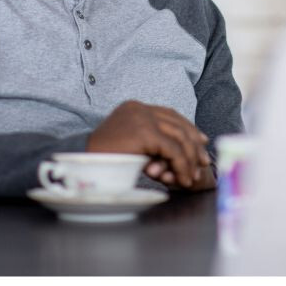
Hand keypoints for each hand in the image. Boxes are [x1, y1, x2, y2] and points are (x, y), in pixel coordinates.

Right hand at [87, 100, 210, 188]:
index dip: (187, 127)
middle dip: (194, 143)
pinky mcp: (146, 133)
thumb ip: (148, 143)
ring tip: (191, 176)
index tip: (200, 140)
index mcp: (135, 107)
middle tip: (203, 160)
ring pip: (179, 137)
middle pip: (178, 123)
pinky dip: (181, 165)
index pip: (169, 114)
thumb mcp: (128, 144)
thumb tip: (171, 154)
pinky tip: (182, 178)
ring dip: (189, 159)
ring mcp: (143, 118)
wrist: (82, 162)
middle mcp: (140, 108)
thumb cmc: (101, 158)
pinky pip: (173, 150)